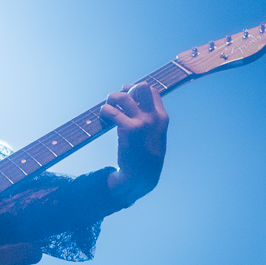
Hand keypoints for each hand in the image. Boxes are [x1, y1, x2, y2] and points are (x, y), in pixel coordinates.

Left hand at [102, 82, 168, 205]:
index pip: (151, 91)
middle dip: (127, 90)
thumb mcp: (156, 136)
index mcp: (162, 118)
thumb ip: (150, 121)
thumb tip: (136, 105)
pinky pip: (112, 111)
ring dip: (112, 98)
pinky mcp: (129, 129)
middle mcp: (154, 117)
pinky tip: (103, 118)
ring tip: (107, 109)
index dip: (137, 89)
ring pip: (123, 96)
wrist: (142, 177)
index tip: (127, 94)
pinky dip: (105, 111)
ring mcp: (142, 122)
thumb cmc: (146, 158)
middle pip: (141, 87)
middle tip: (118, 102)